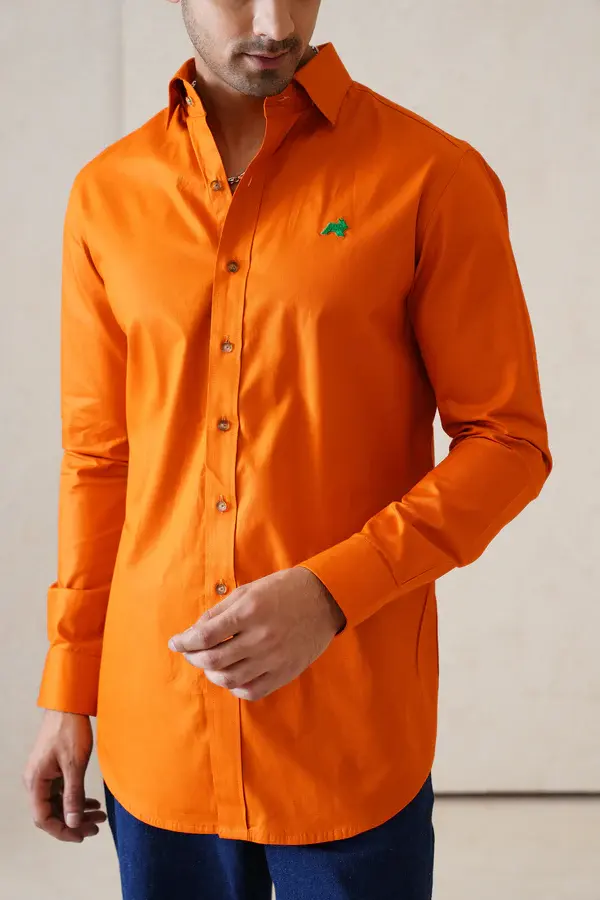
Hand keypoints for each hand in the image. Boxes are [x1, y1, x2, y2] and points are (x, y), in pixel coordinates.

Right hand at [23, 710, 106, 842]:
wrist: (68, 706)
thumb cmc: (69, 730)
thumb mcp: (74, 764)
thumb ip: (73, 795)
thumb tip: (73, 823)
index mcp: (35, 782)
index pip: (43, 819)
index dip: (62, 831)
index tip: (82, 836)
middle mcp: (35, 781)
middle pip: (51, 813)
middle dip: (74, 822)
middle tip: (96, 827)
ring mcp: (43, 775)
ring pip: (58, 803)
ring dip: (77, 811)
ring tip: (99, 816)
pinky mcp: (51, 769)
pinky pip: (61, 792)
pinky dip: (76, 799)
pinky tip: (93, 802)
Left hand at [169, 567, 345, 701]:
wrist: (324, 599)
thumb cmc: (283, 590)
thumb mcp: (249, 590)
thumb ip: (220, 611)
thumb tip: (194, 632)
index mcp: (249, 612)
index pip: (204, 635)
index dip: (184, 642)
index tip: (175, 643)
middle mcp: (260, 637)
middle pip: (213, 660)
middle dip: (194, 658)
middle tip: (190, 653)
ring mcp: (273, 658)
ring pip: (229, 679)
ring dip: (212, 674)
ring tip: (210, 664)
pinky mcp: (285, 672)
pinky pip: (251, 691)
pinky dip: (235, 687)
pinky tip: (232, 675)